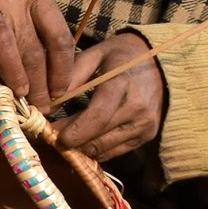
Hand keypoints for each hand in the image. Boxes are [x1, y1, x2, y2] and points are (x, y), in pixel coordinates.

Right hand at [0, 0, 72, 111]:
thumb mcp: (28, 0)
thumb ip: (41, 31)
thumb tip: (55, 78)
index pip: (59, 36)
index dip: (62, 69)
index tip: (59, 92)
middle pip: (31, 45)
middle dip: (39, 82)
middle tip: (40, 105)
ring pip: (3, 43)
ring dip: (13, 74)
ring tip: (19, 95)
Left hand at [52, 32, 165, 161]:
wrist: (159, 62)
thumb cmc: (120, 56)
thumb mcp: (94, 55)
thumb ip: (72, 78)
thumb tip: (49, 105)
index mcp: (123, 84)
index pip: (98, 116)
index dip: (73, 131)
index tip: (52, 134)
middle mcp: (138, 109)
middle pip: (98, 138)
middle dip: (71, 141)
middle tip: (52, 136)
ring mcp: (145, 125)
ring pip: (104, 149)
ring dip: (81, 147)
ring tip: (67, 136)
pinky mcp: (147, 136)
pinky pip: (114, 152)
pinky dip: (96, 149)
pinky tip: (85, 137)